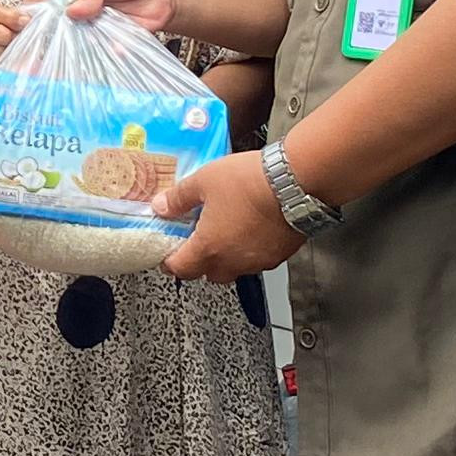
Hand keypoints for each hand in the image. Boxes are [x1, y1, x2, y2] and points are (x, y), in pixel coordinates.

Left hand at [152, 151, 303, 280]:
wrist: (295, 182)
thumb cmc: (249, 182)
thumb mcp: (203, 181)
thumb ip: (178, 198)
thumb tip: (161, 206)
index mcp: (209, 248)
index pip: (181, 269)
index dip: (170, 263)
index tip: (167, 255)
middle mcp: (233, 261)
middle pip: (208, 274)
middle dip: (199, 262)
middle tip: (196, 242)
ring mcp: (258, 261)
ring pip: (235, 269)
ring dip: (226, 257)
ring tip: (225, 232)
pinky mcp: (279, 255)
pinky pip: (257, 261)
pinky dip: (249, 250)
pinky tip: (250, 230)